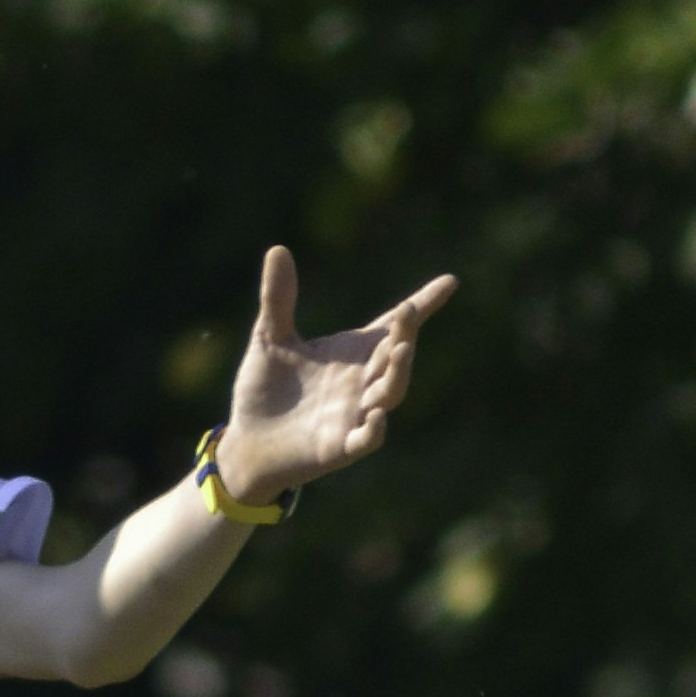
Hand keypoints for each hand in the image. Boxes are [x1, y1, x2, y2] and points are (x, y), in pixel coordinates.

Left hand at [213, 249, 461, 509]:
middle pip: (395, 355)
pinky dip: (374, 429)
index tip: (449, 282)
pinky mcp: (339, 446)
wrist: (246, 442)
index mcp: (354, 354)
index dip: (423, 305)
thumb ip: (279, 299)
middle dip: (404, 336)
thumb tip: (278, 249)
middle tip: (407, 312)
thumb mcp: (271, 338)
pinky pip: (366, 439)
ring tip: (401, 351)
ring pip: (390, 393)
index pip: (394, 327)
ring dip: (398, 374)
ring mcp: (355, 414)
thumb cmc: (265, 390)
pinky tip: (377, 415)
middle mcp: (363, 382)